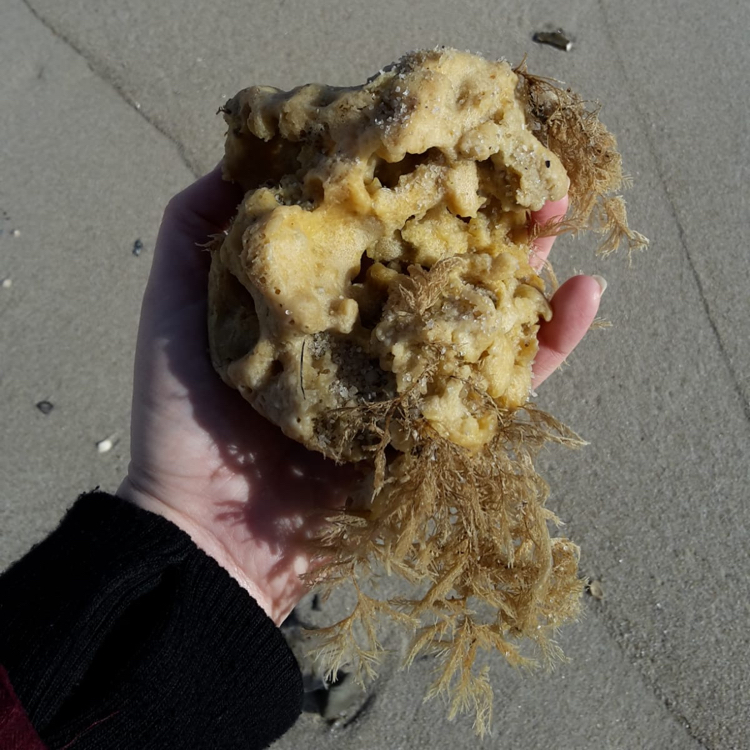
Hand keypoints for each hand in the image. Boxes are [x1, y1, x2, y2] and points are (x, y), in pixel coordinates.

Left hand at [117, 166, 601, 624]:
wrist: (209, 529)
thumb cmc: (181, 415)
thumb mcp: (176, 304)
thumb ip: (197, 231)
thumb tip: (243, 152)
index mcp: (319, 297)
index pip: (374, 228)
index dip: (408, 183)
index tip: (441, 138)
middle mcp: (367, 332)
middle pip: (435, 264)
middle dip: (479, 215)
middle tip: (522, 169)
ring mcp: (404, 382)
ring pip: (478, 317)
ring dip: (528, 267)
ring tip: (560, 215)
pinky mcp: (432, 431)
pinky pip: (501, 388)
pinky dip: (549, 348)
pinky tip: (587, 298)